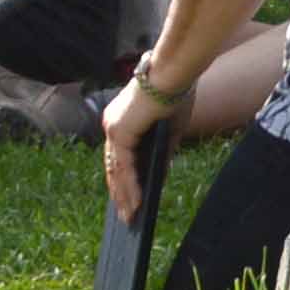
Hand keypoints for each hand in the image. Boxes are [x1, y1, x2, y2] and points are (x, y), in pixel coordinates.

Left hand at [102, 69, 184, 223]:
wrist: (174, 72)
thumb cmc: (176, 92)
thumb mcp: (171, 129)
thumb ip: (163, 152)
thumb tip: (159, 177)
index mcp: (123, 119)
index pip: (120, 155)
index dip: (123, 177)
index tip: (127, 197)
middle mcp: (113, 124)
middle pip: (114, 166)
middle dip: (120, 193)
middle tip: (126, 215)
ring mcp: (114, 128)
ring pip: (116, 170)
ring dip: (124, 196)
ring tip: (130, 217)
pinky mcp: (119, 133)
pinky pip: (123, 168)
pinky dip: (130, 187)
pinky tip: (136, 203)